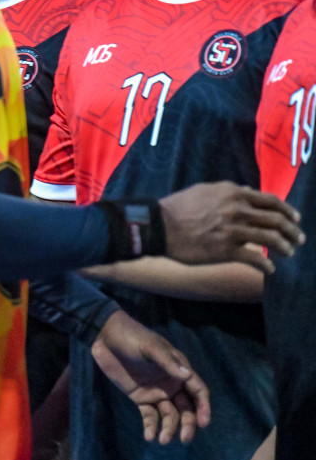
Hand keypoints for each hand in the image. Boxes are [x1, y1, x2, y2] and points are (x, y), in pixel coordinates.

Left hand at [91, 310, 209, 444]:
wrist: (106, 337)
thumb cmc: (132, 338)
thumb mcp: (150, 347)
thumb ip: (167, 362)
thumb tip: (187, 376)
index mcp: (179, 371)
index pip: (198, 392)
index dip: (203, 407)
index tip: (203, 423)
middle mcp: (172, 384)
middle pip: (186, 408)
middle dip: (187, 424)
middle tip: (184, 439)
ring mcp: (157, 392)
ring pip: (169, 415)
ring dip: (169, 428)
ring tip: (162, 440)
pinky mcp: (141, 398)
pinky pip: (150, 415)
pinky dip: (151, 426)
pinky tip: (149, 436)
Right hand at [160, 183, 301, 273]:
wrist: (158, 226)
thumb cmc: (177, 207)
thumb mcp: (203, 190)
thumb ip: (227, 191)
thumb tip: (245, 191)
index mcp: (234, 194)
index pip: (271, 201)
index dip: (287, 211)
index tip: (295, 219)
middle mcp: (239, 210)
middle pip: (277, 220)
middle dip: (293, 231)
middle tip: (299, 239)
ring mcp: (234, 230)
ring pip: (272, 239)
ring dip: (285, 248)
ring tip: (289, 253)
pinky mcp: (227, 250)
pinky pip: (255, 259)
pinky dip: (266, 266)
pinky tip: (270, 269)